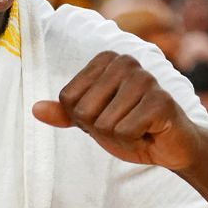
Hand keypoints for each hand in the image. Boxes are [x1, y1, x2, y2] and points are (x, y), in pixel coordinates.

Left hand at [32, 51, 205, 169]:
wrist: (171, 146)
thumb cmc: (132, 127)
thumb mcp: (93, 121)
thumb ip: (66, 113)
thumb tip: (35, 109)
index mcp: (106, 60)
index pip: (68, 99)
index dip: (84, 119)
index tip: (108, 117)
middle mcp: (125, 62)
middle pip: (84, 111)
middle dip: (100, 129)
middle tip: (125, 125)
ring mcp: (145, 79)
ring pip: (104, 124)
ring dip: (119, 137)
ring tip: (138, 129)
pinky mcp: (161, 101)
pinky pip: (125, 131)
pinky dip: (134, 142)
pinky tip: (149, 134)